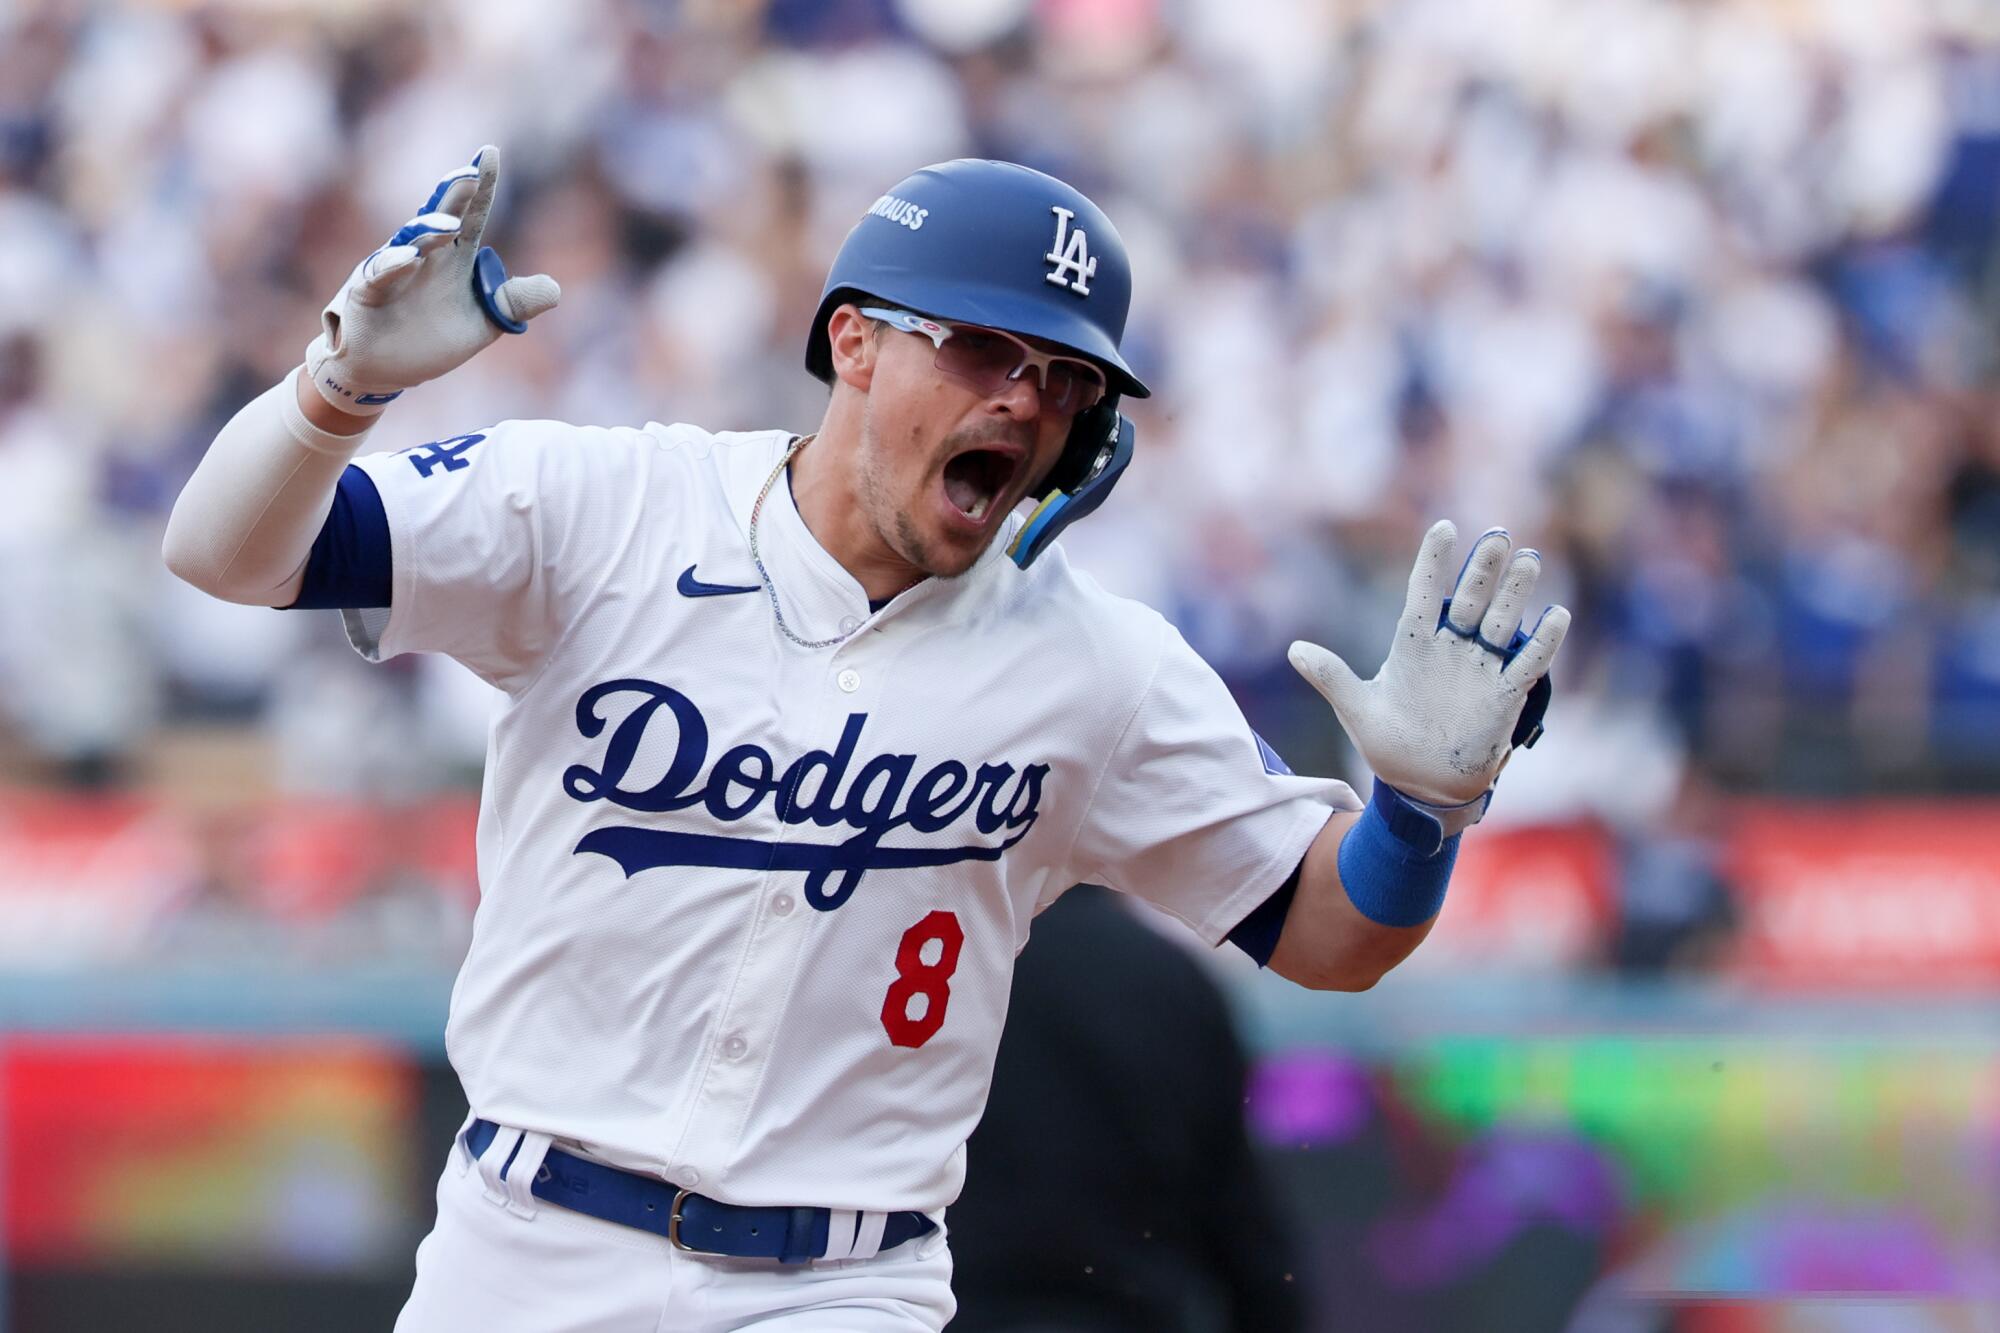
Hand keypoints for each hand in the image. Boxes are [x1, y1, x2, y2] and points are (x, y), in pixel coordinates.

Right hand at [303, 145, 559, 415]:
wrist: (382, 370)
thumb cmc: (429, 337)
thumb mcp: (482, 322)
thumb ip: (514, 303)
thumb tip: (555, 289)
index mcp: (455, 257)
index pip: (472, 214)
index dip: (482, 186)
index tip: (490, 152)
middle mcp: (425, 255)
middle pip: (441, 215)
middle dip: (455, 193)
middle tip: (472, 171)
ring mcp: (393, 269)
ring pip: (411, 241)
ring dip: (429, 231)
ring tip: (449, 227)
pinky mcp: (368, 291)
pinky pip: (379, 273)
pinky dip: (393, 265)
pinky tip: (408, 258)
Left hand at [1289, 522, 1569, 807]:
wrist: (1421, 784)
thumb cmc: (1388, 743)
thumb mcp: (1356, 710)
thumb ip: (1331, 677)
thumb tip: (1293, 649)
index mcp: (1413, 644)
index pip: (1424, 593)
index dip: (1433, 562)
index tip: (1445, 527)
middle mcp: (1451, 648)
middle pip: (1469, 599)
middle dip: (1483, 569)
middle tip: (1499, 536)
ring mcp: (1480, 668)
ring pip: (1501, 621)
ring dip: (1515, 593)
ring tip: (1529, 559)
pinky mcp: (1505, 694)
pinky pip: (1528, 663)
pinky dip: (1542, 642)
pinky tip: (1555, 615)